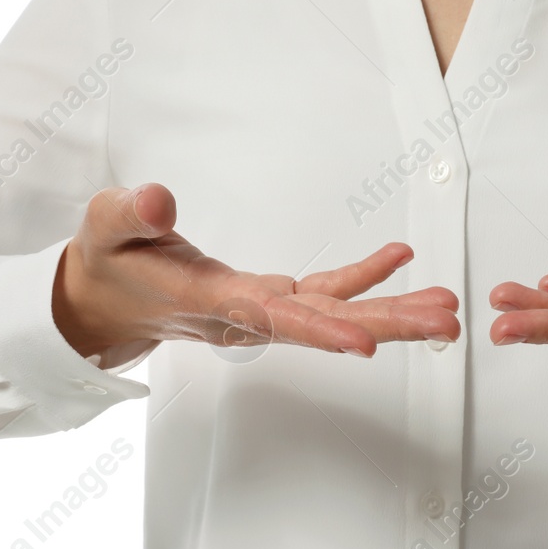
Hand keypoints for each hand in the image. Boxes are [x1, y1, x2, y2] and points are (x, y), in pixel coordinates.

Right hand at [53, 183, 460, 358]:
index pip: (272, 319)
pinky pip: (324, 290)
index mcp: (210, 302)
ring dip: (392, 311)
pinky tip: (400, 258)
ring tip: (446, 308)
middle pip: (325, 326)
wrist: (102, 303)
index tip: (364, 346)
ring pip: (335, 314)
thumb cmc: (107, 264)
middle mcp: (246, 315)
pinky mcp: (267, 297)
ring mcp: (261, 309)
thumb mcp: (104, 230)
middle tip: (445, 326)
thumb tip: (157, 202)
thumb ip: (129, 216)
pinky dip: (363, 276)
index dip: (319, 330)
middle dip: (387, 327)